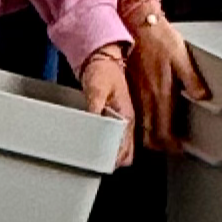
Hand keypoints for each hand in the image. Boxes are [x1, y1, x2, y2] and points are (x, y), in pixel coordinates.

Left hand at [79, 50, 136, 167]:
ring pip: (125, 149)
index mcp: (127, 116)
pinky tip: (99, 146)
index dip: (114, 159)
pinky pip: (118, 140)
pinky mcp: (118, 119)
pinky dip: (111, 147)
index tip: (101, 163)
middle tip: (97, 163)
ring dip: (113, 155)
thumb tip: (93, 126)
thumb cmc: (101, 71)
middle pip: (127, 154)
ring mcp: (124, 121)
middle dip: (115, 162)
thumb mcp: (96, 88)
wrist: (103, 58)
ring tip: (96, 158)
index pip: (126, 149)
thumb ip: (95, 107)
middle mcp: (128, 121)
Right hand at [130, 20, 208, 152]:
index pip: (164, 130)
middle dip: (159, 146)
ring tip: (160, 137)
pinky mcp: (129, 88)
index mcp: (160, 92)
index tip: (178, 147)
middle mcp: (146, 97)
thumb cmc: (159, 38)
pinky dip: (139, 123)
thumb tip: (202, 96)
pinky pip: (133, 114)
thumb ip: (192, 80)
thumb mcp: (182, 56)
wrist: (138, 25)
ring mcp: (135, 94)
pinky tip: (147, 119)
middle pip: (149, 135)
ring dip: (148, 137)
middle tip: (170, 146)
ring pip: (139, 127)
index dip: (171, 145)